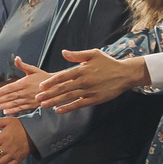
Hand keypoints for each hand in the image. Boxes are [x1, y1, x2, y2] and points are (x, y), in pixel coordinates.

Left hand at [0, 60, 53, 116]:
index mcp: (24, 82)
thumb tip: (16, 58)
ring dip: (4, 106)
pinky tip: (5, 112)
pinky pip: (21, 108)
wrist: (57, 86)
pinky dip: (13, 110)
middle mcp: (26, 91)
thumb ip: (23, 65)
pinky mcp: (33, 105)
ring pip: (14, 103)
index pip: (10, 87)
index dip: (1, 91)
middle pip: (10, 96)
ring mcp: (29, 99)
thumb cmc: (43, 77)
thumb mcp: (33, 70)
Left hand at [28, 48, 149, 112]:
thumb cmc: (108, 63)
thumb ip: (77, 55)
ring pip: (69, 97)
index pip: (63, 76)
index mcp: (82, 70)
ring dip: (55, 102)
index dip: (51, 82)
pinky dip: (68, 108)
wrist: (125, 74)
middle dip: (49, 94)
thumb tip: (63, 52)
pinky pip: (79, 105)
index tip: (41, 86)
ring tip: (43, 105)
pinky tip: (58, 111)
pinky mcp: (95, 99)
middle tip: (36, 98)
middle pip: (63, 88)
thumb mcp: (94, 54)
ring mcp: (89, 91)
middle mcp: (84, 81)